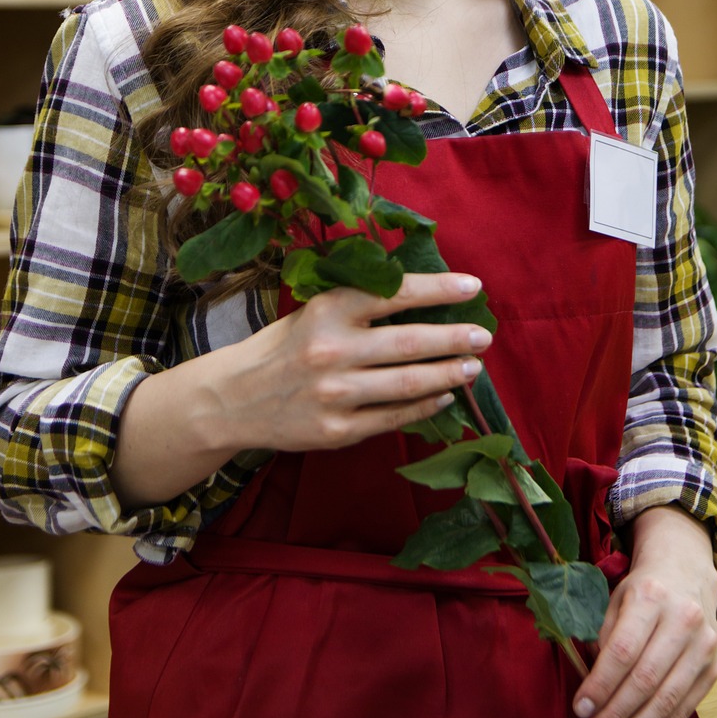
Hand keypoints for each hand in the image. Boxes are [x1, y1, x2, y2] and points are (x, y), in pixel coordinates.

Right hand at [218, 270, 491, 451]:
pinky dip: (424, 406)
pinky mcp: (336, 431)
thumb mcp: (312, 310)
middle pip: (410, 343)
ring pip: (407, 384)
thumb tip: (423, 297)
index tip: (472, 286)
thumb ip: (359, 304)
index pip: (394, 294)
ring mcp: (335, 394)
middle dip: (455, 338)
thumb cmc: (283, 347)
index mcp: (328, 310)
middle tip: (484, 336)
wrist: (233, 399)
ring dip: (448, 375)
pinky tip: (443, 396)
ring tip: (472, 367)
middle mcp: (332, 349)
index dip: (439, 289)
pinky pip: (393, 418)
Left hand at [573, 506, 716, 717]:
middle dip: (616, 714)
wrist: (687, 574)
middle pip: (646, 678)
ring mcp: (703, 645)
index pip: (623, 649)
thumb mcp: (617, 599)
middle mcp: (682, 619)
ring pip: (668, 697)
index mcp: (651, 597)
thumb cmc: (644, 589)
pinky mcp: (713, 666)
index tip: (580, 708)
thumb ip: (604, 638)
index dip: (601, 683)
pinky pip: (687, 706)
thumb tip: (592, 687)